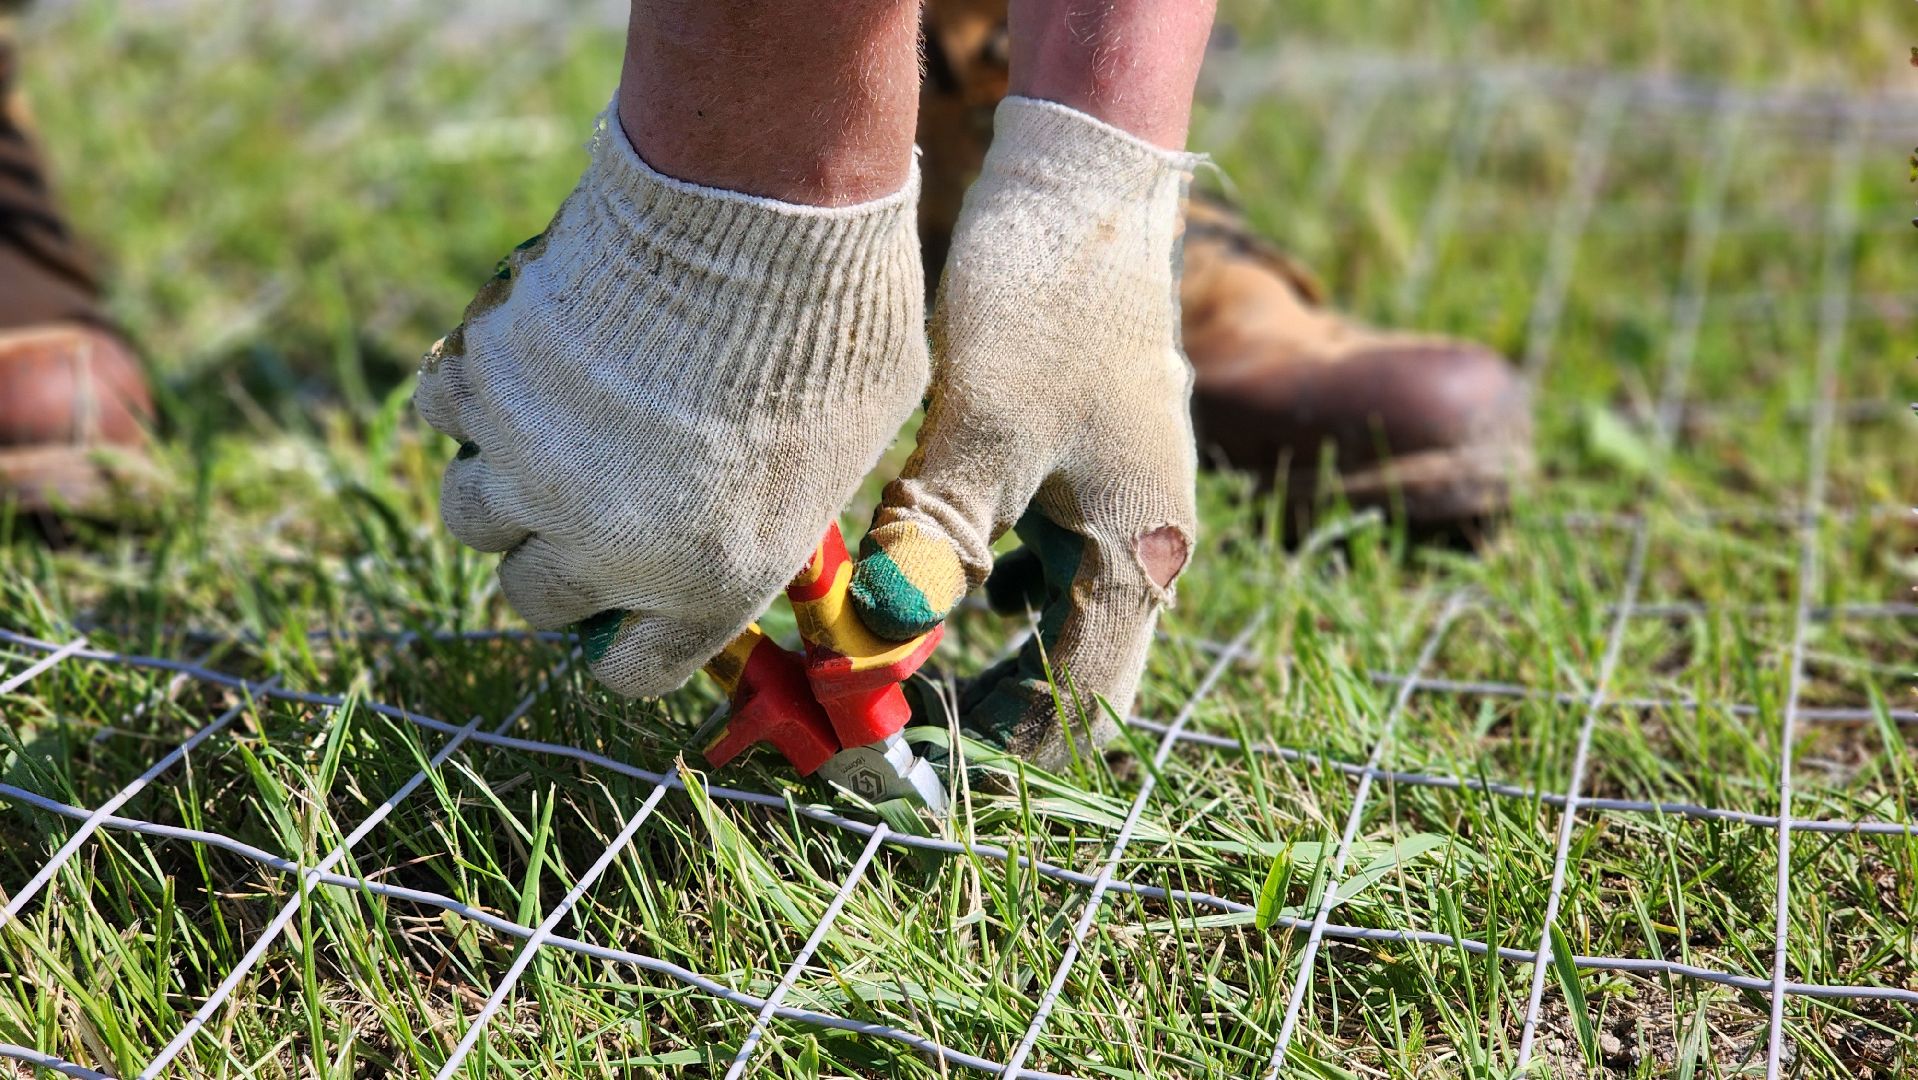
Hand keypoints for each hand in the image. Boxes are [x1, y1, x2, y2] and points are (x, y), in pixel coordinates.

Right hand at [414, 113, 927, 697]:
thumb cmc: (841, 323)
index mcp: (712, 583)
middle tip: (585, 510)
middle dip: (557, 565)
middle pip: (536, 600)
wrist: (763, 216)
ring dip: (500, 488)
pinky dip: (471, 391)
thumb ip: (801, 498)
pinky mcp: (488, 382)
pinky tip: (513, 364)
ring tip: (539, 441)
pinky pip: (444, 412)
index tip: (632, 611)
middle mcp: (610, 547)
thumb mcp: (859, 442)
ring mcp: (535, 468)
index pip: (635, 671)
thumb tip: (781, 504)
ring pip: (470, 518)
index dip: (632, 643)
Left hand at [850, 98, 1198, 768]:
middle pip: (1073, 678)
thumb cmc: (1044, 305)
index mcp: (1140, 557)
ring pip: (1056, 625)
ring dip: (980, 650)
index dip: (996, 750)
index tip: (904, 748)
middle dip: (983, 707)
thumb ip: (935, 548)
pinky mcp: (1090, 476)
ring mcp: (1123, 513)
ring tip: (893, 645)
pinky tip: (930, 564)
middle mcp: (1146, 551)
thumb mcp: (981, 433)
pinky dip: (985, 589)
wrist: (1082, 192)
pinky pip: (1045, 569)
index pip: (1080, 710)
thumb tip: (876, 646)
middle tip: (884, 708)